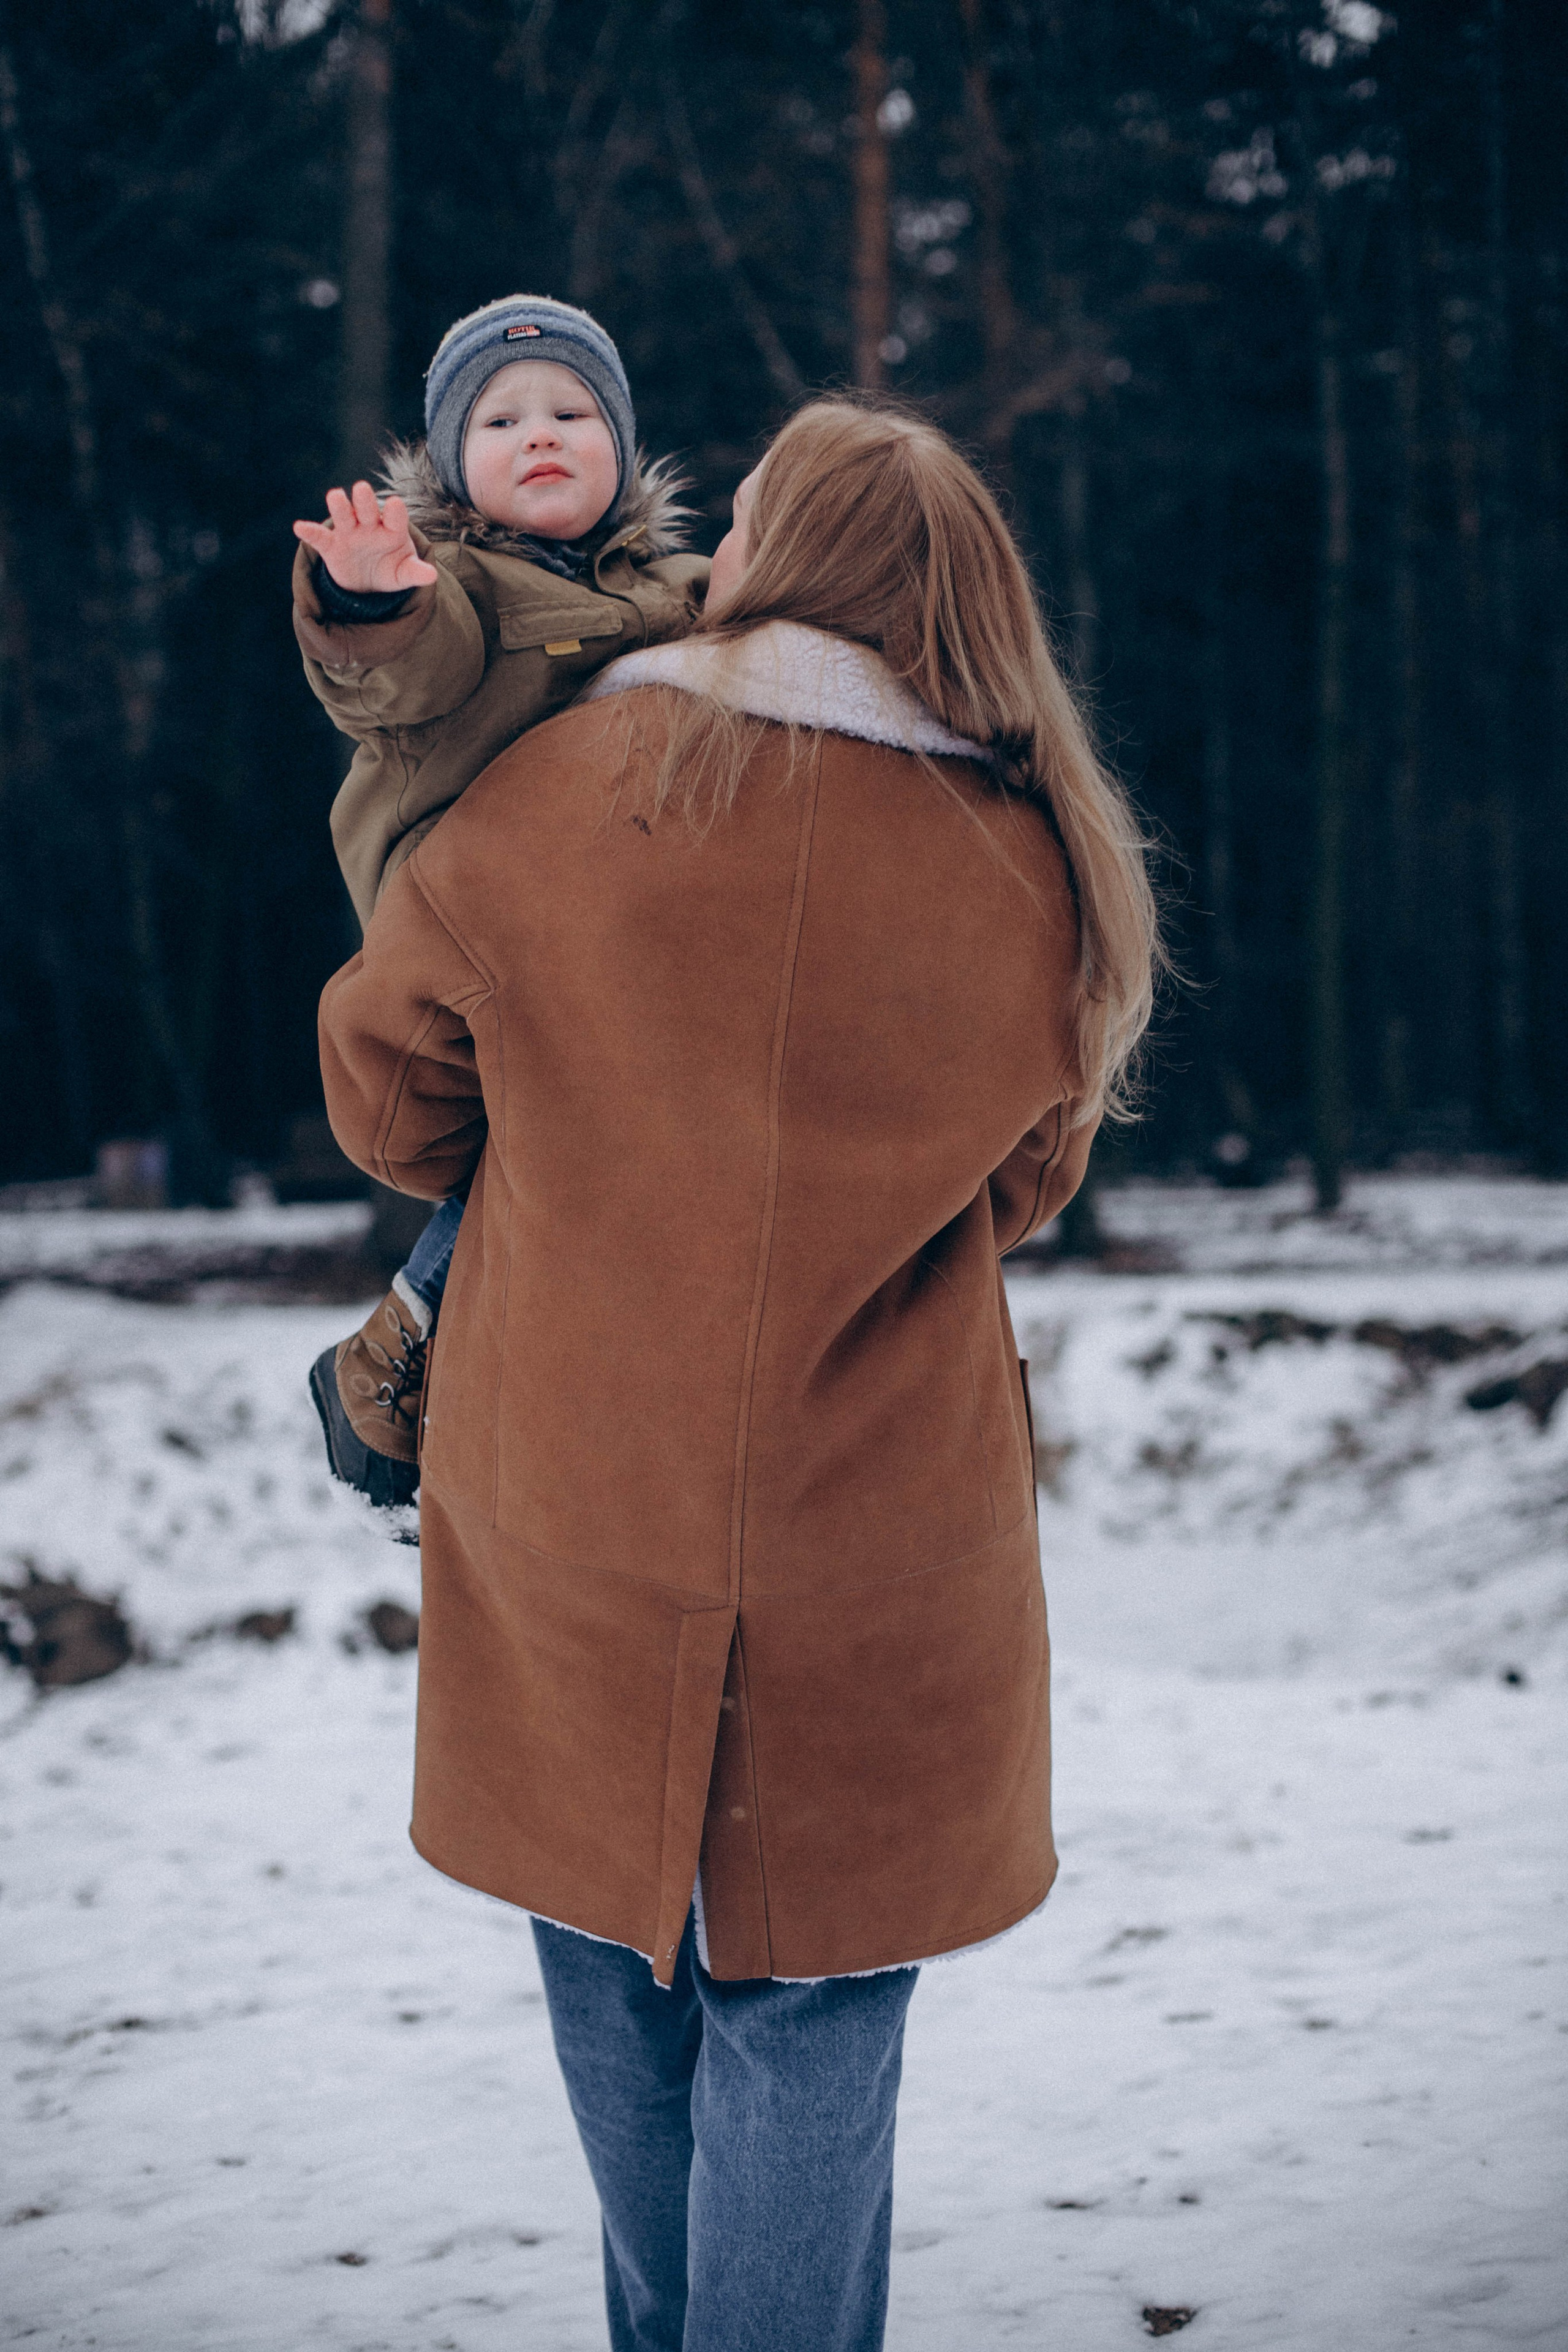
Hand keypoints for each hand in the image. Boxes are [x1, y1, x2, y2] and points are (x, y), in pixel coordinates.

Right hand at [292, 482, 438, 592]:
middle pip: (367, 509)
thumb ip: (415, 572)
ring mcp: (349, 533)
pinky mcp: (331, 546)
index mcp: (392, 529)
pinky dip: (310, 532)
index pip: (396, 517)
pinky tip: (300, 527)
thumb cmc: (391, 569)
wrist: (369, 582)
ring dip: (340, 506)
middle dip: (365, 500)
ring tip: (335, 496)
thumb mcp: (404, 573)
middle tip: (362, 489)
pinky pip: (320, 538)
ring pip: (344, 516)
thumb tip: (431, 576)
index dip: (395, 511)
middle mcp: (369, 525)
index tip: (395, 504)